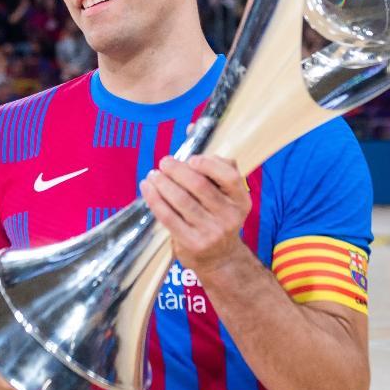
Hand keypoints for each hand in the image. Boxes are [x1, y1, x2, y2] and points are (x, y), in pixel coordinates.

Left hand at [140, 154, 252, 275]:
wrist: (219, 258)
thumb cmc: (217, 215)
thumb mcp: (226, 194)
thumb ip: (216, 166)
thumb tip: (190, 132)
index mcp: (241, 200)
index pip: (230, 177)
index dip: (208, 164)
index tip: (191, 159)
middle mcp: (230, 216)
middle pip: (200, 186)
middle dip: (177, 170)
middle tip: (164, 162)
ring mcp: (211, 232)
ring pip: (181, 200)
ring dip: (163, 183)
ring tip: (153, 175)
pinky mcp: (192, 243)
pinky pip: (168, 216)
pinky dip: (154, 199)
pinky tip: (147, 188)